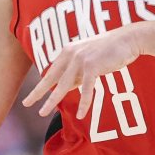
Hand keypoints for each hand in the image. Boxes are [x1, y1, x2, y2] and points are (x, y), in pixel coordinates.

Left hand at [22, 27, 142, 118]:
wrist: (128, 39)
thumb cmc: (109, 51)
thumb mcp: (88, 61)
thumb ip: (76, 73)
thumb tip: (65, 88)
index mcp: (67, 52)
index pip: (51, 72)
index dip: (41, 86)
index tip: (31, 96)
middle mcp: (70, 54)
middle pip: (51, 78)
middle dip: (38, 93)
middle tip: (26, 104)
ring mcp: (80, 59)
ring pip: (63, 85)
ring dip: (52, 101)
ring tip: (43, 113)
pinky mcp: (92, 66)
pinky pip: (86, 89)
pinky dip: (84, 103)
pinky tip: (81, 115)